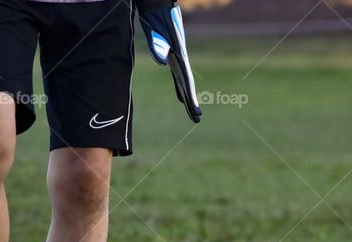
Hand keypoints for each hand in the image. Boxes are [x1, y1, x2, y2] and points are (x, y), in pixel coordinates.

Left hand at [137, 1, 201, 122]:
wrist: (157, 5)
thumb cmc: (155, 16)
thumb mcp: (155, 29)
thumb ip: (158, 44)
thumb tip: (163, 61)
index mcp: (179, 55)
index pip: (187, 81)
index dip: (191, 97)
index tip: (195, 112)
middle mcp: (180, 58)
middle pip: (187, 85)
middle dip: (192, 102)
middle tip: (197, 119)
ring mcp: (176, 58)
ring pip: (183, 83)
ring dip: (187, 97)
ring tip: (192, 113)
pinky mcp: (171, 56)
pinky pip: (177, 77)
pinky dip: (180, 88)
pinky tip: (180, 98)